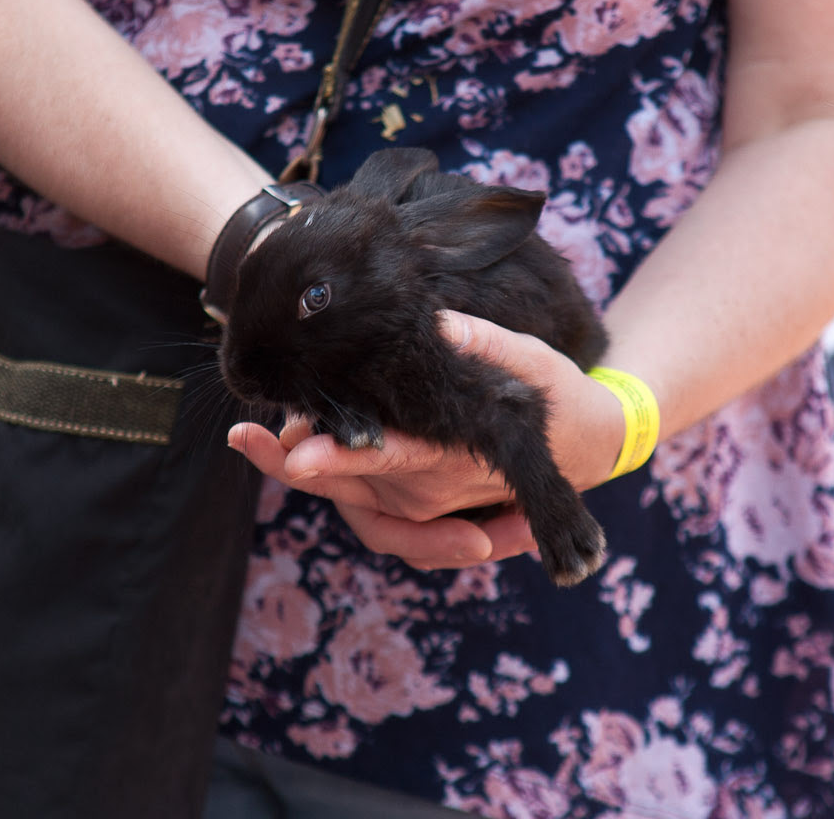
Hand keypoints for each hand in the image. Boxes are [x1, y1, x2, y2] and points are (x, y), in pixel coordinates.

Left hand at [228, 310, 625, 569]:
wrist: (585, 450)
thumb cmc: (558, 400)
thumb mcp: (533, 361)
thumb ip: (487, 344)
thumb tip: (441, 323)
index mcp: (459, 455)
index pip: (392, 455)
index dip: (341, 456)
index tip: (294, 451)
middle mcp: (436, 489)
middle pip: (353, 484)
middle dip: (298, 463)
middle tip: (247, 438)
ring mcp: (425, 505)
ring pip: (350, 499)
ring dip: (304, 470)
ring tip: (253, 439)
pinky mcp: (417, 506)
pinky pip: (363, 510)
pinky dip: (328, 486)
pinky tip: (288, 451)